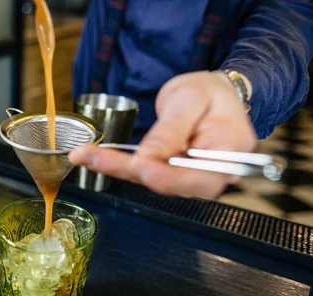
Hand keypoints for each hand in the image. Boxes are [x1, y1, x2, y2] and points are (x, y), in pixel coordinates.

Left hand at [69, 71, 256, 198]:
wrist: (213, 95)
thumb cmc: (209, 93)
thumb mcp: (191, 98)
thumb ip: (173, 128)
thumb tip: (150, 156)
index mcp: (229, 152)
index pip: (202, 176)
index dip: (171, 177)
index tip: (143, 167)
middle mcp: (211, 173)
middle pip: (172, 184)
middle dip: (133, 173)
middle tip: (98, 159)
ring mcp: (188, 176)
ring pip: (151, 179)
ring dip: (115, 168)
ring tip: (83, 154)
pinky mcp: (168, 173)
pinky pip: (142, 172)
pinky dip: (115, 164)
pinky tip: (88, 155)